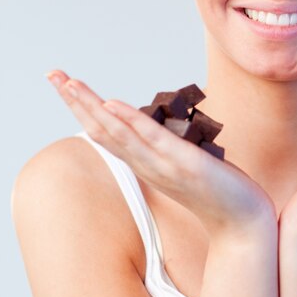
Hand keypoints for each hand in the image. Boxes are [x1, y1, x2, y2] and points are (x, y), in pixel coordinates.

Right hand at [46, 71, 276, 242]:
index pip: (107, 134)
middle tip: (52, 74)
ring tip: (69, 83)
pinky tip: (112, 104)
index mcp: (146, 165)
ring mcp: (165, 167)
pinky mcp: (186, 166)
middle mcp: (148, 166)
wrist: (244, 223)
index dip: (83, 110)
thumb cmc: (218, 193)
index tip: (65, 85)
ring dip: (92, 107)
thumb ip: (166, 151)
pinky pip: (154, 140)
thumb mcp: (185, 167)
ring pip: (119, 134)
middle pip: (102, 130)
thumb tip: (158, 132)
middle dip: (76, 101)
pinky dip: (131, 121)